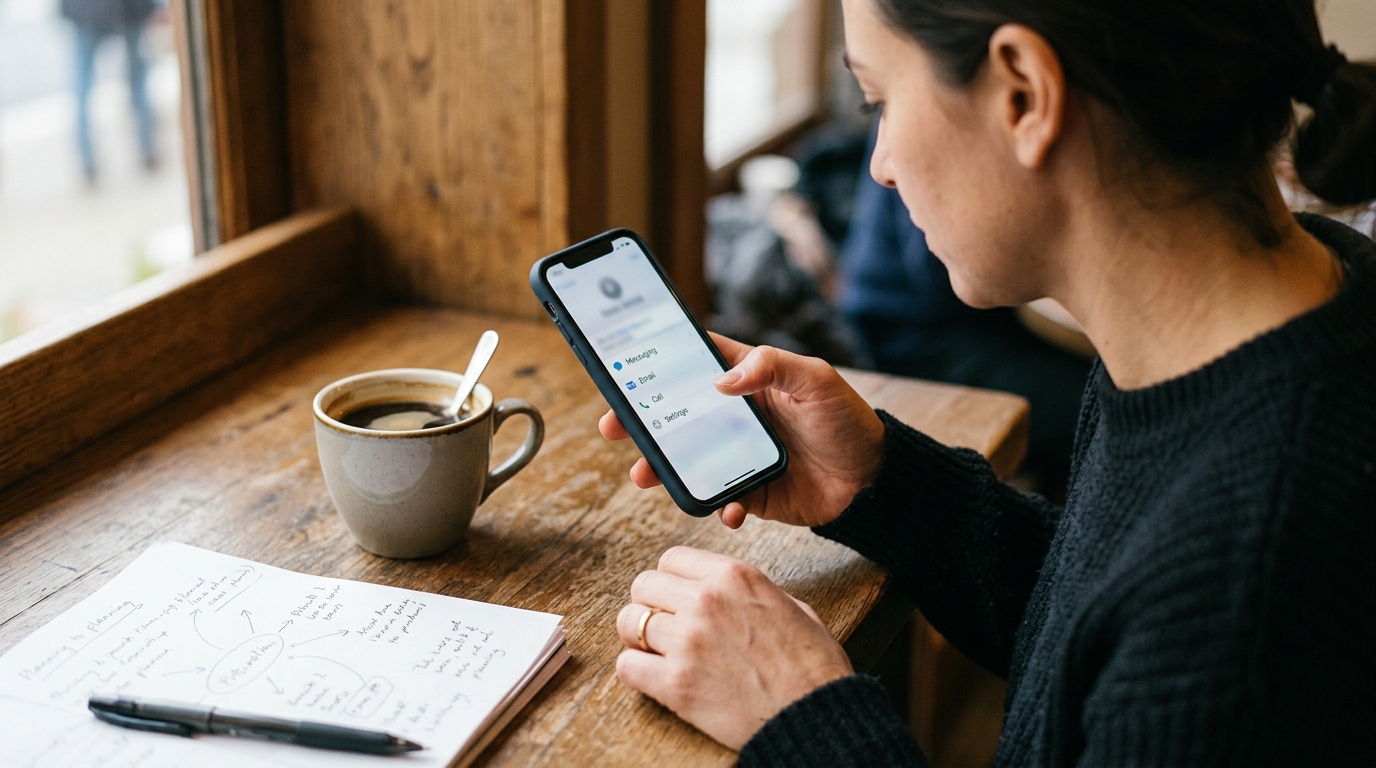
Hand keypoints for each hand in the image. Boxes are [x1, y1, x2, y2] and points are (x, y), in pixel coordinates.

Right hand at [599, 333, 884, 527]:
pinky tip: (727, 509)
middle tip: (612, 427)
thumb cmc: (849, 422)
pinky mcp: (749, 493)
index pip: (696, 364)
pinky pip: (720, 500)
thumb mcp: (816, 381)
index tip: (623, 368)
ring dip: (661, 468)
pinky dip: (717, 507)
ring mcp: (739, 456)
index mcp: (749, 381)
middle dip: (640, 421)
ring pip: (686, 460)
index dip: (658, 364)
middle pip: (677, 415)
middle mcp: (737, 417)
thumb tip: (722, 379)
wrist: (874, 482)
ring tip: (643, 475)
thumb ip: (771, 367)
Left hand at [615, 547, 853, 749]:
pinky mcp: (676, 684)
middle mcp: (706, 600)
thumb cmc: (812, 666)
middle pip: (643, 585)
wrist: (817, 715)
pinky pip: (627, 666)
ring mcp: (688, 641)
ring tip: (656, 651)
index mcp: (735, 575)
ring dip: (639, 638)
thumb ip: (750, 591)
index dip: (671, 580)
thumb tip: (728, 591)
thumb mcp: (790, 606)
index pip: (672, 558)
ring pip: (630, 622)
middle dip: (650, 605)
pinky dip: (635, 671)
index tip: (675, 597)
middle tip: (664, 626)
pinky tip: (654, 677)